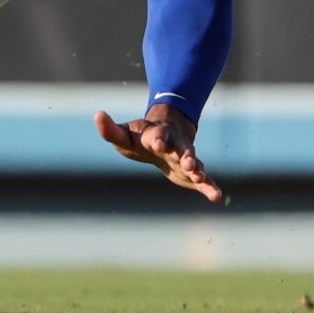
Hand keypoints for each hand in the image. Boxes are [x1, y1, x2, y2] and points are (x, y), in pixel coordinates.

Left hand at [93, 104, 222, 203]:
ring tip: (200, 176)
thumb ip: (110, 129)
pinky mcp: (191, 174)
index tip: (158, 144)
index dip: (158, 139)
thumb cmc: (140, 138)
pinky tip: (216, 197)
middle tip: (188, 163)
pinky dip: (210, 187)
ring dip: (198, 169)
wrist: (162, 140)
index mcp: (156, 136)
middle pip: (181, 149)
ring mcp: (184, 159)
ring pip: (194, 163)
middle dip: (185, 156)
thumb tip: (97, 115)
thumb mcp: (123, 134)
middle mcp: (174, 146)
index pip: (157, 137)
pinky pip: (204, 181)